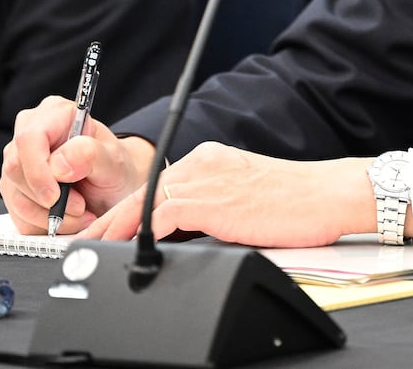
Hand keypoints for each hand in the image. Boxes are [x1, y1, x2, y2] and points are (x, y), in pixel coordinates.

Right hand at [0, 95, 154, 233]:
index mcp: (55, 113)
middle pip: (16, 170)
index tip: (55, 196)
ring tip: (79, 213)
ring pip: (15, 196)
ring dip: (49, 216)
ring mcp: (19, 162)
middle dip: (48, 200)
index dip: (38, 170)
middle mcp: (31, 134)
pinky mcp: (15, 188)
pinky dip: (43, 225)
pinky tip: (67, 219)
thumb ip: (90, 154)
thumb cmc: (114, 168)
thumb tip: (60, 163)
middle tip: (80, 207)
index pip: (29, 138)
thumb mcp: (114, 160)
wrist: (114, 189)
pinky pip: (17, 214)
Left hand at [78, 144, 375, 247]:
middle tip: (84, 243)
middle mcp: (202, 162)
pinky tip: (125, 249)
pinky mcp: (209, 198)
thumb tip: (182, 240)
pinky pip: (159, 216)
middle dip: (109, 221)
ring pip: (143, 203)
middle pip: (142, 193)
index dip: (126, 212)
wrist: (328, 195)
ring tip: (92, 250)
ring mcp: (204, 178)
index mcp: (210, 162)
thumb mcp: (244, 204)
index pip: (157, 188)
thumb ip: (210, 214)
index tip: (107, 231)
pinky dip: (137, 233)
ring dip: (113, 229)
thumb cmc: (298, 204)